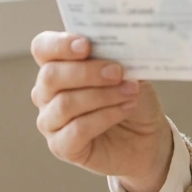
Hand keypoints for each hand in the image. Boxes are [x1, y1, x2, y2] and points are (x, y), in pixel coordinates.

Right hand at [31, 33, 173, 191]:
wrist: (148, 135)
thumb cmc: (132, 97)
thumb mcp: (130, 71)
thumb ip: (117, 57)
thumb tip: (117, 46)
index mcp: (58, 65)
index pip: (43, 48)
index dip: (59, 44)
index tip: (86, 45)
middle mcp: (46, 93)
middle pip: (51, 76)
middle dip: (87, 72)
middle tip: (118, 72)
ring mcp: (50, 121)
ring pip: (65, 103)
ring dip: (103, 95)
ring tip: (130, 92)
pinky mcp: (61, 146)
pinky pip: (77, 129)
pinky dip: (105, 117)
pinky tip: (126, 109)